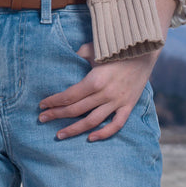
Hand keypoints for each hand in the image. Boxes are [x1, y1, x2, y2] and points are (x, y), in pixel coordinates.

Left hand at [38, 42, 155, 140]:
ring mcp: (117, 102)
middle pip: (76, 110)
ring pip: (92, 121)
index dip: (54, 101)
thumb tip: (65, 60)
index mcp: (95, 80)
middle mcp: (105, 94)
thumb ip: (78, 56)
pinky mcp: (128, 106)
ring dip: (74, 129)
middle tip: (42, 119)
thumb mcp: (93, 48)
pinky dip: (104, 134)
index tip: (42, 105)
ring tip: (59, 134)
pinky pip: (116, 125)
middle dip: (56, 115)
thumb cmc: (115, 48)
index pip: (69, 96)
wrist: (143, 51)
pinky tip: (90, 138)